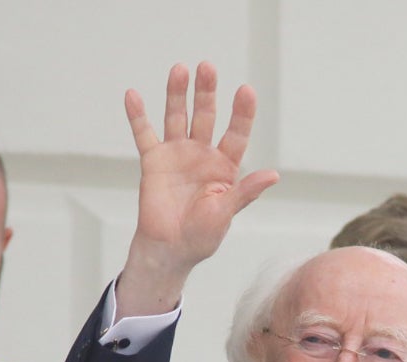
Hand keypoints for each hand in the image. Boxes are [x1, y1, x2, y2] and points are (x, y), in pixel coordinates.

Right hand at [114, 61, 278, 318]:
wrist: (170, 250)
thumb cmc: (203, 235)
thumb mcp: (227, 212)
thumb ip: (246, 191)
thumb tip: (273, 175)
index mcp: (225, 166)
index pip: (236, 133)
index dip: (242, 113)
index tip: (246, 90)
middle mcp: (202, 154)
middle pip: (206, 116)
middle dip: (207, 93)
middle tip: (207, 67)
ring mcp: (177, 155)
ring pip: (178, 117)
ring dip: (177, 94)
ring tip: (180, 69)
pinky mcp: (154, 161)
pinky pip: (144, 134)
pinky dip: (138, 115)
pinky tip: (133, 95)